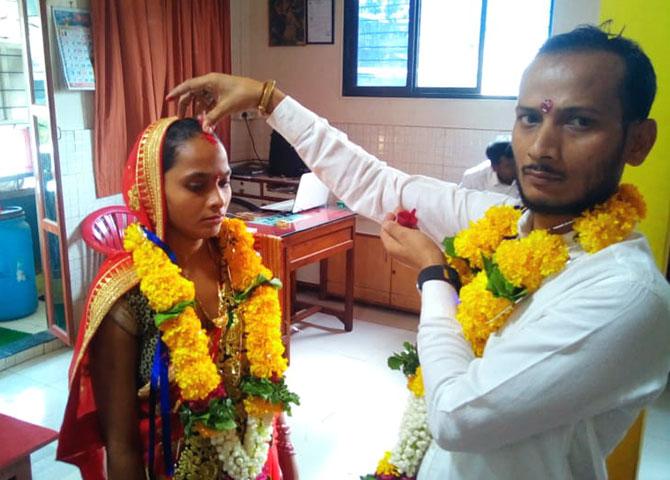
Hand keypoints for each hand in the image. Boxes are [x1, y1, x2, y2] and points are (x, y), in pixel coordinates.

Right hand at [166, 73, 284, 129]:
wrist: (260, 94)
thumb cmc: (244, 95)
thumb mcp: (226, 107)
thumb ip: (213, 118)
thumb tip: (204, 129)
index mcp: (210, 80)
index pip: (188, 85)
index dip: (177, 92)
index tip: (168, 99)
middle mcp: (211, 82)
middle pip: (192, 93)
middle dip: (186, 105)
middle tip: (181, 118)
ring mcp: (217, 88)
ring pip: (201, 98)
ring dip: (197, 109)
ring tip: (195, 120)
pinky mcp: (222, 94)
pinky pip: (209, 102)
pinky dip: (207, 110)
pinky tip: (207, 120)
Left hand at [381, 212, 444, 270]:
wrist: (435, 263)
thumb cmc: (421, 249)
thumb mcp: (405, 235)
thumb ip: (393, 228)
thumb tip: (386, 223)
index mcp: (390, 246)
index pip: (384, 231)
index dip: (388, 220)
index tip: (394, 212)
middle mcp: (396, 250)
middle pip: (392, 233)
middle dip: (397, 221)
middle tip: (402, 212)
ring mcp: (405, 252)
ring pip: (401, 236)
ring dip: (404, 226)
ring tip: (410, 217)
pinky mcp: (414, 252)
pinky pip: (409, 240)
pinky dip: (410, 232)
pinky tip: (415, 227)